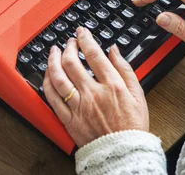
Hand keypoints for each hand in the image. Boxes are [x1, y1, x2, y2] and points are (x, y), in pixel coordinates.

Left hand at [43, 27, 148, 146]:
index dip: (85, 38)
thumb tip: (114, 50)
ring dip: (53, 60)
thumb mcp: (137, 93)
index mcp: (111, 85)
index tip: (81, 32)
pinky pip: (52, 98)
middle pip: (72, 62)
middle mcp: (93, 93)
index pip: (94, 54)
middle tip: (68, 42)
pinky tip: (48, 74)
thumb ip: (125, 68)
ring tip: (53, 52)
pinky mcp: (68, 119)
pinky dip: (47, 82)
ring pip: (58, 78)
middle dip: (68, 47)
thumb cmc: (132, 125)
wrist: (123, 152)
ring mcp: (78, 106)